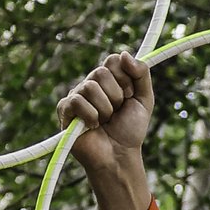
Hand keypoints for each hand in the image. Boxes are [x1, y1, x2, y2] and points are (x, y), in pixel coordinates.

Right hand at [57, 50, 156, 209]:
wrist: (119, 156)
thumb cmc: (130, 130)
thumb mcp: (144, 99)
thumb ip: (142, 74)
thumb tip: (124, 54)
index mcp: (108, 79)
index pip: (113, 60)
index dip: (125, 78)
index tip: (130, 95)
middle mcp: (90, 84)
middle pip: (101, 72)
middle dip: (117, 96)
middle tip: (116, 113)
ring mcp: (76, 95)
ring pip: (90, 87)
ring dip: (105, 109)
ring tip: (105, 121)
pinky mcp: (64, 110)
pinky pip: (77, 101)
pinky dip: (91, 116)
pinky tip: (92, 126)